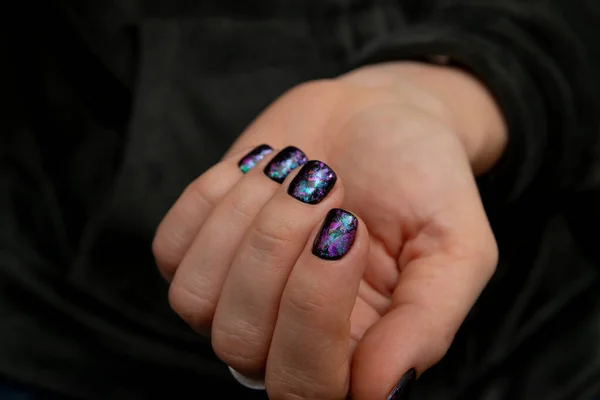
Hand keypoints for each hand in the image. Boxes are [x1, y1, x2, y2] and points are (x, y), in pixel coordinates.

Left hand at [153, 62, 505, 398]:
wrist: (379, 116)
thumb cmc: (425, 178)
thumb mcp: (457, 247)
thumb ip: (426, 323)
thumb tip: (381, 392)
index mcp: (355, 349)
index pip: (307, 385)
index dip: (313, 309)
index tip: (346, 226)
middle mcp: (286, 335)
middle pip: (240, 343)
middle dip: (274, 250)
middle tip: (323, 184)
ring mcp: (235, 295)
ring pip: (195, 300)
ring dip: (242, 221)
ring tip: (294, 169)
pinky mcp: (199, 250)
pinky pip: (170, 250)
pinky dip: (211, 198)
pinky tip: (259, 168)